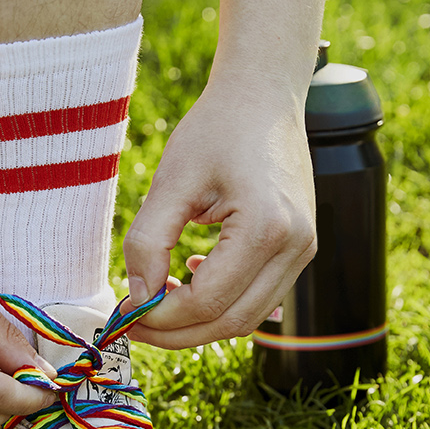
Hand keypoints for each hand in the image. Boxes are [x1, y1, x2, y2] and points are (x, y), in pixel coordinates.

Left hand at [122, 78, 316, 348]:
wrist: (263, 96)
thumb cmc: (217, 128)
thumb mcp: (171, 182)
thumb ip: (148, 243)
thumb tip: (138, 298)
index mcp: (267, 228)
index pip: (209, 301)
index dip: (162, 317)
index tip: (126, 312)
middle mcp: (296, 246)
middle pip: (231, 322)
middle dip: (178, 332)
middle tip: (134, 322)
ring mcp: (304, 251)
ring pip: (247, 319)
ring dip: (199, 323)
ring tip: (156, 303)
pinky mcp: (299, 249)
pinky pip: (258, 298)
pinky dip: (221, 304)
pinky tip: (191, 279)